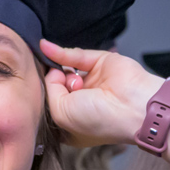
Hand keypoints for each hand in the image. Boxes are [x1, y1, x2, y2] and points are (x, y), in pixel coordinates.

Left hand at [40, 39, 161, 147]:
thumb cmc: (99, 120)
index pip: (51, 106)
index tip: (36, 95)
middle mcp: (82, 102)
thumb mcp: (61, 113)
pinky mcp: (98, 63)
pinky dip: (58, 52)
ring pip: (64, 70)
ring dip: (60, 72)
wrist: (132, 107)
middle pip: (55, 87)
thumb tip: (53, 70)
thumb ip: (50, 89)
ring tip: (73, 84)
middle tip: (60, 89)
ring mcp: (90, 81)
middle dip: (51, 85)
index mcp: (73, 122)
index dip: (42, 99)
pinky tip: (44, 47)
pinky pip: (73, 56)